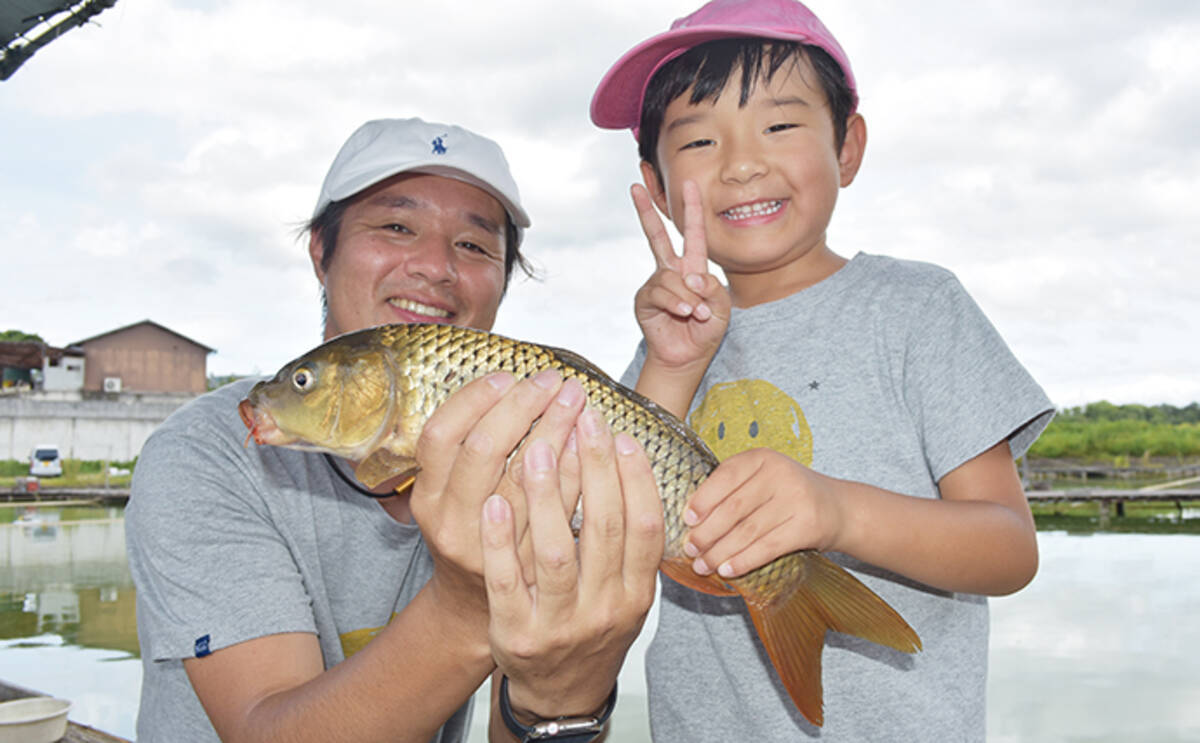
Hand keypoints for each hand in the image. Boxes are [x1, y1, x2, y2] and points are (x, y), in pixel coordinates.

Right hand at [410, 369, 580, 619]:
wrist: (475, 610)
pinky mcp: (526, 569)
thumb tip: (509, 384)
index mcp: (427, 496)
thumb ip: (470, 452)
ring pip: (522, 479)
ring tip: (578, 402)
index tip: (507, 376)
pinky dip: (574, 475)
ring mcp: (488, 548)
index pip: (440, 434)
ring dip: (554, 431)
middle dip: (521, 406)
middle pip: (482, 449)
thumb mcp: (452, 496)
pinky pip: (557, 514)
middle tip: (553, 382)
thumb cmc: (470, 536)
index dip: (473, 399)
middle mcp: (451, 522)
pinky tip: (590, 448)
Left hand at [480, 407, 663, 719]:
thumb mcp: (625, 591)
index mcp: (636, 593)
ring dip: (546, 495)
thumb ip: (629, 541)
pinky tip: (494, 502)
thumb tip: (625, 462)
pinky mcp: (516, 633)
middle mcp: (604, 608)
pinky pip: (507, 582)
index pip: (645, 527)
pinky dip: (501, 541)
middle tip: (580, 419)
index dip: (636, 478)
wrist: (561, 693)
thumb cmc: (592, 625)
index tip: (620, 434)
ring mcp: (559, 623)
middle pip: (604, 529)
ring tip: (536, 446)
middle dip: (593, 468)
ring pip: (555, 552)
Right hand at [631, 179, 730, 373]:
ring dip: (687, 296)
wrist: (687, 357)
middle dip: (646, 211)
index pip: (692, 233)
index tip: (689, 183)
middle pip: (656, 236)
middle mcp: (671, 271)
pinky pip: (660, 293)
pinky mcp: (645, 300)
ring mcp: (656, 284)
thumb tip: (690, 276)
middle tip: (635, 186)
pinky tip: (685, 313)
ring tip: (697, 314)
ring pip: (670, 277)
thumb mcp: (721, 308)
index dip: (691, 208)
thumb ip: (712, 289)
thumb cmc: (706, 330)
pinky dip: (676, 303)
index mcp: (693, 267)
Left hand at [682, 448, 844, 578]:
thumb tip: (690, 519)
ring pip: (747, 531)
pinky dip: (743, 561)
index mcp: (762, 458)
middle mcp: (779, 474)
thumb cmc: (789, 494)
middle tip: (690, 549)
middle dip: (707, 533)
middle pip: (733, 508)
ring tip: (702, 565)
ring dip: (720, 552)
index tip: (687, 520)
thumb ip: (733, 489)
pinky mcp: (807, 526)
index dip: (703, 499)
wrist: (839, 508)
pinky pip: (767, 547)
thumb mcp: (763, 478)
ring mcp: (796, 499)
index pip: (725, 476)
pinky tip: (727, 570)